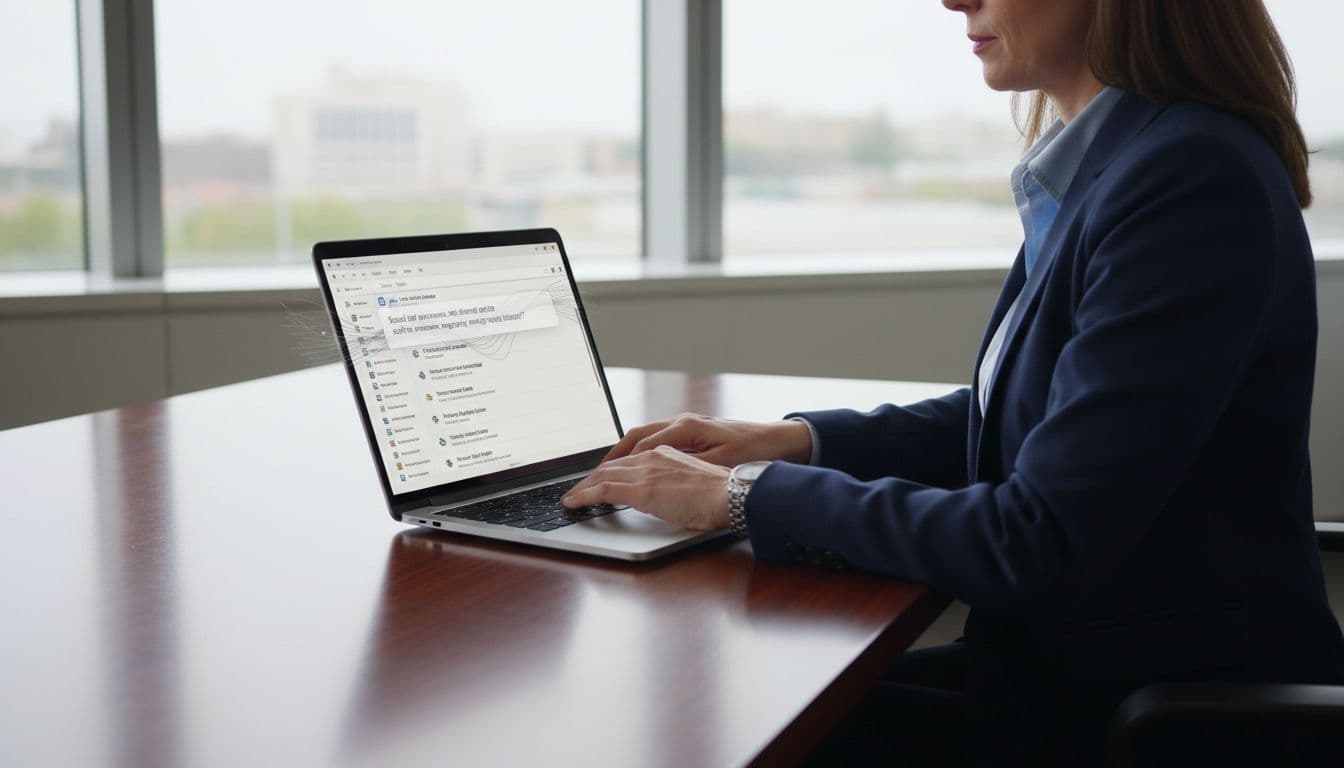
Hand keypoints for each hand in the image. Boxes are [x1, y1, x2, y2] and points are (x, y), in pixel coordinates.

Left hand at [561, 445, 730, 530]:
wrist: (729, 494)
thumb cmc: (720, 492)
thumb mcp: (693, 479)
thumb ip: (674, 480)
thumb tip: (665, 493)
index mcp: (664, 453)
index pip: (628, 460)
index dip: (610, 470)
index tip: (599, 479)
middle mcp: (651, 457)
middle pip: (610, 466)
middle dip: (590, 478)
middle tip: (577, 489)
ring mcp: (645, 473)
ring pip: (602, 476)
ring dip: (582, 487)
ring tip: (571, 498)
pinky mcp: (641, 490)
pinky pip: (603, 491)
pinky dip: (584, 496)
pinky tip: (574, 503)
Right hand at [604, 413, 811, 466]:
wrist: (781, 441)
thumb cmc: (753, 451)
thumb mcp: (718, 465)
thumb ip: (684, 468)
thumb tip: (653, 476)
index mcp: (686, 429)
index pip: (639, 447)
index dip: (615, 467)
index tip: (596, 483)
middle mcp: (683, 423)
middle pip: (636, 436)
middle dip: (612, 457)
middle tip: (592, 476)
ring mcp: (689, 426)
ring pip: (645, 435)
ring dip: (625, 452)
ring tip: (608, 470)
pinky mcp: (696, 432)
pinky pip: (658, 438)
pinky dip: (641, 450)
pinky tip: (638, 464)